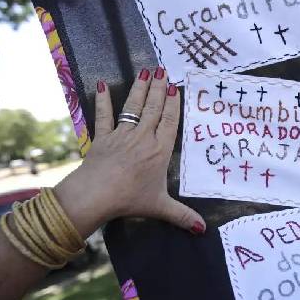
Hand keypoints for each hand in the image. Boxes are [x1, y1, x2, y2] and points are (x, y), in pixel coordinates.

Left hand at [53, 67, 205, 237]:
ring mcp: (122, 135)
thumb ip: (182, 216)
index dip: (174, 104)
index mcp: (159, 151)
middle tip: (163, 70)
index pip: (170, 122)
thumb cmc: (130, 199)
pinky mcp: (102, 137)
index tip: (176, 87)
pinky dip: (104, 101)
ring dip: (140, 89)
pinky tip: (104, 85)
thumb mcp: (160, 207)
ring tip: (145, 71)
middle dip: (159, 89)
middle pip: (154, 109)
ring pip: (133, 108)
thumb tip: (203, 230)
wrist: (96, 194)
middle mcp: (143, 138)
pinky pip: (104, 116)